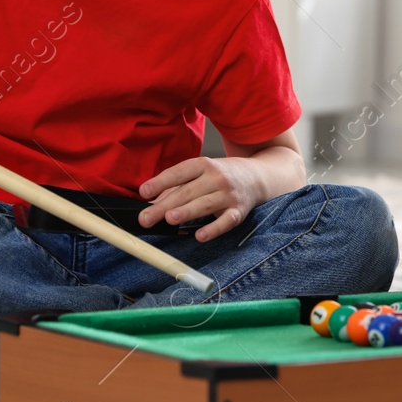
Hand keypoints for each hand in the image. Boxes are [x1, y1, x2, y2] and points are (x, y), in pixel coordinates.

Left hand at [137, 156, 262, 241]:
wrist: (257, 176)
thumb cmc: (221, 176)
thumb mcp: (201, 173)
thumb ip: (176, 186)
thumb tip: (151, 203)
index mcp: (203, 164)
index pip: (179, 172)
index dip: (160, 182)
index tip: (144, 192)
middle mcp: (216, 177)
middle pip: (187, 191)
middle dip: (165, 205)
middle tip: (146, 218)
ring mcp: (228, 194)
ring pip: (205, 204)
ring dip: (186, 212)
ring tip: (169, 219)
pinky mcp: (239, 211)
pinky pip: (226, 221)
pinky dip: (214, 229)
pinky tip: (200, 236)